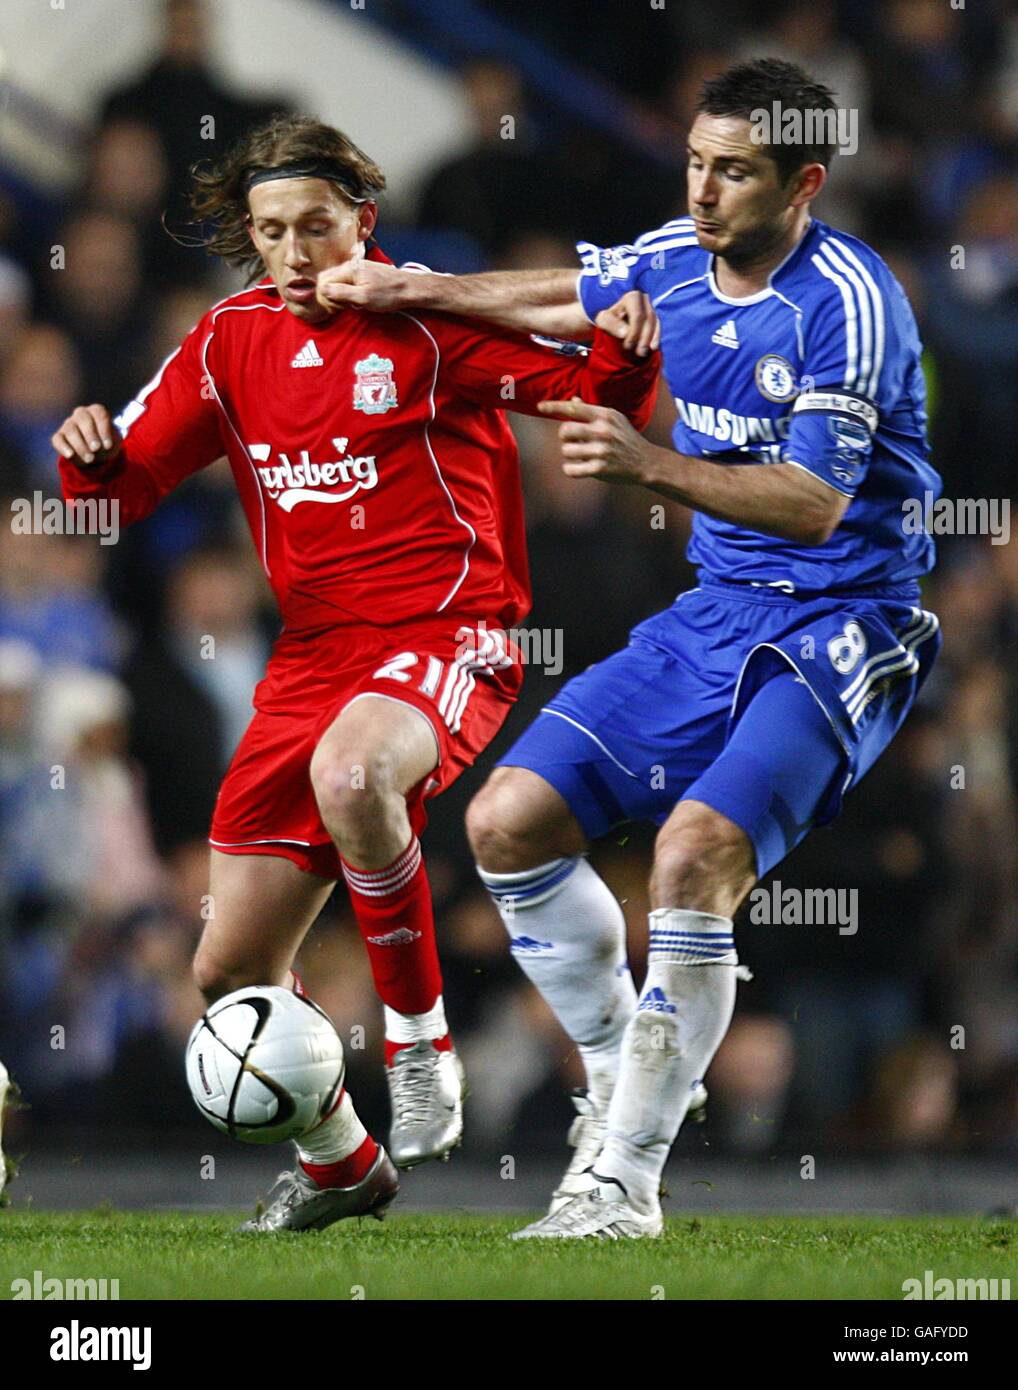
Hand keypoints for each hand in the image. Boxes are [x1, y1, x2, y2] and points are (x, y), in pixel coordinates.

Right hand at [52, 405, 121, 466]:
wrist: (97, 455)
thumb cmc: (106, 444)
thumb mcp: (113, 443)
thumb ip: (109, 442)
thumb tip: (98, 447)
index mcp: (96, 411)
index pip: (100, 414)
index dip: (104, 429)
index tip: (108, 445)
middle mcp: (81, 414)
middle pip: (84, 419)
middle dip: (90, 435)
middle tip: (96, 449)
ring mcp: (69, 424)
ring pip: (71, 430)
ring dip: (80, 445)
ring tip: (89, 459)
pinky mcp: (59, 436)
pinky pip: (58, 439)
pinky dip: (63, 447)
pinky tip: (70, 455)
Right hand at [316, 257, 410, 313]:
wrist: (410, 289)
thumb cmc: (390, 294)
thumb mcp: (364, 298)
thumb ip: (341, 293)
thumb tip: (322, 290)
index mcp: (349, 269)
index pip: (323, 281)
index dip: (325, 297)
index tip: (335, 308)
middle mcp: (351, 266)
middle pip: (328, 280)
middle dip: (331, 296)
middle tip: (342, 308)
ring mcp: (358, 269)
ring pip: (337, 283)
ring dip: (340, 296)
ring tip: (351, 306)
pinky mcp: (364, 274)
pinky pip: (347, 283)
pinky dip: (348, 294)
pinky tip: (356, 302)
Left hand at [537, 397, 652, 484]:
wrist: (646, 461)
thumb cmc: (625, 438)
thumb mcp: (613, 420)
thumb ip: (591, 411)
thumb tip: (572, 400)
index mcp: (605, 415)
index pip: (573, 408)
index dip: (554, 407)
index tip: (540, 407)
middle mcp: (603, 431)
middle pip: (564, 431)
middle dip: (565, 437)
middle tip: (573, 441)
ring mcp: (601, 451)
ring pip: (566, 451)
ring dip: (569, 454)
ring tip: (581, 454)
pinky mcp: (600, 469)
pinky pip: (570, 469)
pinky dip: (570, 469)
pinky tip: (578, 467)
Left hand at [594, 290, 659, 355]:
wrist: (612, 323)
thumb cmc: (607, 320)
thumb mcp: (603, 320)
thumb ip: (611, 324)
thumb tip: (625, 333)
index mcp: (632, 298)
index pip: (638, 315)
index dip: (635, 332)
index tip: (628, 346)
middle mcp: (645, 301)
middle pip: (649, 319)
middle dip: (644, 337)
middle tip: (639, 352)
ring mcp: (651, 309)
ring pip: (654, 323)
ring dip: (651, 339)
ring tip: (645, 352)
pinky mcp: (654, 319)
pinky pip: (658, 328)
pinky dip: (656, 338)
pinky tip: (653, 348)